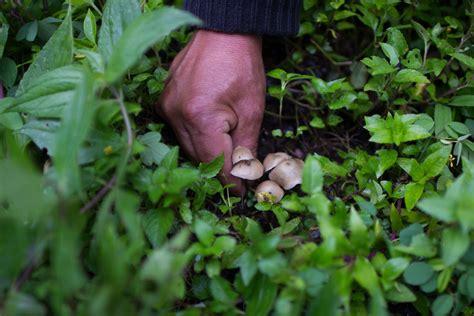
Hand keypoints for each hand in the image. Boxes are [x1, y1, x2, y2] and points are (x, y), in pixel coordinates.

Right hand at [157, 30, 265, 194]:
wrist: (223, 34)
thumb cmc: (242, 67)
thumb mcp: (252, 110)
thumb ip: (246, 147)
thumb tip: (245, 175)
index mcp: (201, 118)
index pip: (215, 163)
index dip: (230, 182)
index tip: (241, 193)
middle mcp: (176, 115)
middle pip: (197, 157)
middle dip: (217, 170)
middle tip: (236, 176)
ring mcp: (166, 108)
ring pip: (185, 146)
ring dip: (204, 154)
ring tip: (224, 154)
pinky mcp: (163, 102)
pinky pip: (177, 130)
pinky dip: (193, 137)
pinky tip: (207, 133)